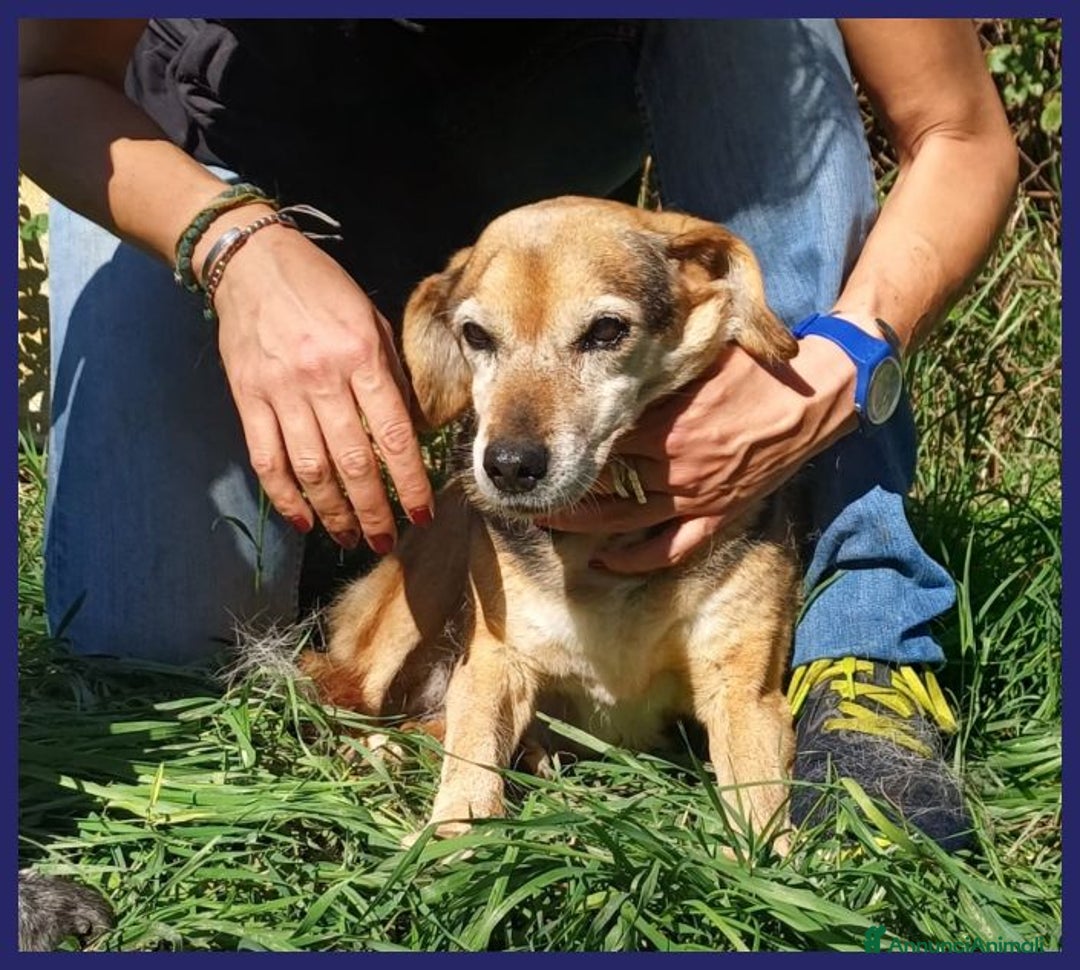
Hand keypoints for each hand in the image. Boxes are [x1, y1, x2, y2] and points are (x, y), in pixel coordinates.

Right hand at [210, 215, 433, 553]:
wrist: (251, 261)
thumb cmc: (322, 289)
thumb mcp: (371, 321)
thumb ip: (391, 377)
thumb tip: (412, 433)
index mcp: (361, 356)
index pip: (395, 436)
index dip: (410, 482)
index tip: (422, 513)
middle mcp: (322, 377)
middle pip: (354, 463)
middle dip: (374, 511)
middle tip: (386, 540)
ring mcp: (280, 391)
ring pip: (311, 469)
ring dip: (333, 513)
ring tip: (351, 537)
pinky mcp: (247, 398)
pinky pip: (266, 459)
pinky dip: (284, 496)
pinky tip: (302, 520)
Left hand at [541, 336, 861, 572]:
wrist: (814, 397)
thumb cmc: (755, 371)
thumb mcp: (701, 359)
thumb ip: (659, 368)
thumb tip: (618, 358)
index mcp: (667, 424)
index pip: (601, 441)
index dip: (565, 445)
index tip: (537, 446)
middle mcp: (675, 465)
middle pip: (604, 483)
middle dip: (562, 486)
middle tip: (525, 490)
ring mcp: (697, 495)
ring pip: (626, 520)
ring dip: (583, 524)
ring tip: (546, 521)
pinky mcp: (718, 514)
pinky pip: (672, 548)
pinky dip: (637, 561)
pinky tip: (606, 562)